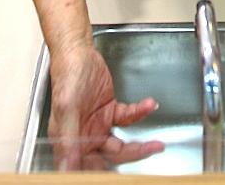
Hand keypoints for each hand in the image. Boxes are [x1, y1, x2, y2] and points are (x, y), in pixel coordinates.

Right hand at [48, 44, 162, 171]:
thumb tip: (67, 167)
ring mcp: (99, 124)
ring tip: (157, 143)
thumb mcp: (67, 108)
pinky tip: (148, 106)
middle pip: (111, 156)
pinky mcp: (110, 111)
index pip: (87, 167)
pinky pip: (128, 118)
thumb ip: (69, 139)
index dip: (102, 175)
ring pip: (122, 142)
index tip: (123, 178)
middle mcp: (85, 135)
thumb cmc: (67, 77)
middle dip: (133, 155)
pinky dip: (140, 113)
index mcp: (69, 140)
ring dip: (140, 142)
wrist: (77, 52)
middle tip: (152, 150)